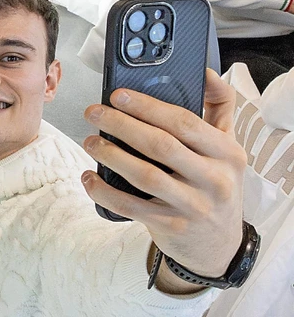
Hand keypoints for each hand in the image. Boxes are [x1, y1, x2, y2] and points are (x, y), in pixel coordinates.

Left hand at [81, 70, 244, 293]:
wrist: (219, 245)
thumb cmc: (216, 184)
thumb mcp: (228, 147)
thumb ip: (220, 107)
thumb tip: (205, 71)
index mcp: (227, 153)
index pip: (185, 123)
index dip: (148, 106)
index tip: (118, 94)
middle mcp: (214, 180)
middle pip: (160, 146)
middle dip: (121, 125)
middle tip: (93, 112)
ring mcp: (193, 206)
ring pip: (144, 176)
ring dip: (110, 155)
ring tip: (90, 141)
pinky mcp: (171, 227)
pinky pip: (130, 207)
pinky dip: (104, 191)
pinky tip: (88, 176)